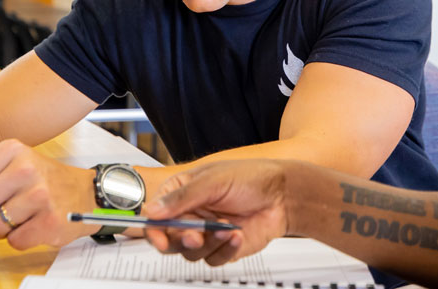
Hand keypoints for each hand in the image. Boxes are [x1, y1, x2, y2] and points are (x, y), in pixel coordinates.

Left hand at [0, 139, 99, 248]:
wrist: (85, 192)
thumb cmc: (43, 179)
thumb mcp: (13, 163)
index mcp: (12, 150)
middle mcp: (26, 169)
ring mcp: (40, 195)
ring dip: (0, 229)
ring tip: (17, 217)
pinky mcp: (50, 221)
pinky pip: (14, 241)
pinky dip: (19, 239)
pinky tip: (32, 225)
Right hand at [143, 160, 290, 264]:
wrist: (284, 195)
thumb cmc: (251, 177)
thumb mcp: (213, 180)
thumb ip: (182, 197)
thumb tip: (154, 210)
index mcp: (181, 192)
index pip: (156, 215)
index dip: (153, 228)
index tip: (160, 236)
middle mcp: (191, 215)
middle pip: (169, 239)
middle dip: (181, 240)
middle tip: (194, 236)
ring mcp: (206, 233)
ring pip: (190, 253)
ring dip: (209, 243)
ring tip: (226, 228)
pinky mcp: (222, 248)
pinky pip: (213, 259)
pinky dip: (225, 249)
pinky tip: (237, 234)